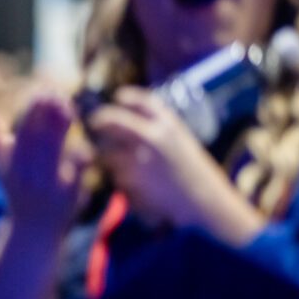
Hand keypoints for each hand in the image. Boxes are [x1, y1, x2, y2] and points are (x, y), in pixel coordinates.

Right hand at [0, 91, 89, 238]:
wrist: (32, 230)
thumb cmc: (19, 190)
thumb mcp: (4, 162)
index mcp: (11, 161)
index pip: (22, 130)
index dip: (32, 110)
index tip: (43, 91)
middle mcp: (25, 171)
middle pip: (36, 137)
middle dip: (46, 114)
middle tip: (57, 94)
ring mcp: (44, 183)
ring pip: (51, 151)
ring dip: (60, 129)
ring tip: (69, 108)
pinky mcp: (65, 195)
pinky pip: (71, 174)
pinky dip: (77, 161)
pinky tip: (84, 147)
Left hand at [85, 86, 251, 234]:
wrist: (204, 201)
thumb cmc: (193, 173)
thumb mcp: (181, 142)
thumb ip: (158, 129)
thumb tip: (129, 120)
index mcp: (169, 125)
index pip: (141, 101)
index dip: (125, 96)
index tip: (117, 97)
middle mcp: (152, 136)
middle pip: (111, 120)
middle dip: (99, 121)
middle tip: (94, 124)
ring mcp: (138, 158)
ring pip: (106, 150)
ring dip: (106, 156)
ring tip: (122, 165)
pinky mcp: (129, 180)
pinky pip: (112, 174)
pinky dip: (117, 178)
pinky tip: (134, 185)